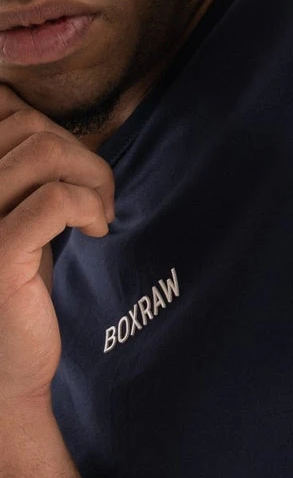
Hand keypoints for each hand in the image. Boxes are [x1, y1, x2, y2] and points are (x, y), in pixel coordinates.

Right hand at [0, 86, 115, 409]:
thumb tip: (27, 106)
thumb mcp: (13, 210)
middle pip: (28, 126)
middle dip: (80, 152)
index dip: (46, 125)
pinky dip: (88, 205)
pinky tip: (96, 230)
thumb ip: (17, 164)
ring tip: (98, 212)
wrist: (4, 371)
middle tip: (96, 195)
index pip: (3, 107)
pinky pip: (53, 199)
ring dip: (92, 175)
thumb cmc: (13, 283)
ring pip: (44, 153)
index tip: (67, 170)